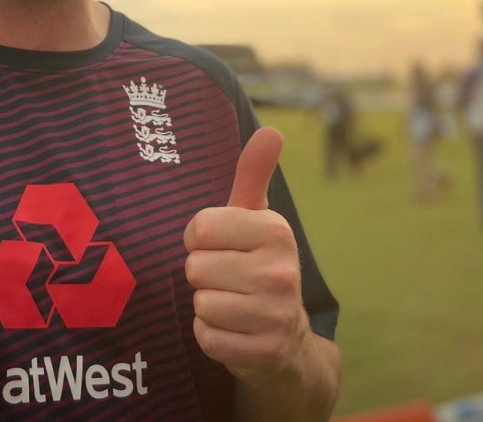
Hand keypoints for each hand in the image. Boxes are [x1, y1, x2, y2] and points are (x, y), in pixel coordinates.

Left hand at [183, 127, 309, 384]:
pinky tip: (233, 330)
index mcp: (276, 230)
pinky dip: (210, 335)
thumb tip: (271, 129)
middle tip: (228, 279)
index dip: (199, 239)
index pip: (199, 228)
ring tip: (232, 303)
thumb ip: (253, 174)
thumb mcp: (256, 218)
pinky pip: (205, 336)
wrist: (286, 339)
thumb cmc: (258, 265)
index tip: (220, 246)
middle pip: (195, 266)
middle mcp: (281, 271)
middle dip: (203, 274)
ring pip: (199, 302)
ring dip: (207, 305)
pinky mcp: (263, 353)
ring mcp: (275, 314)